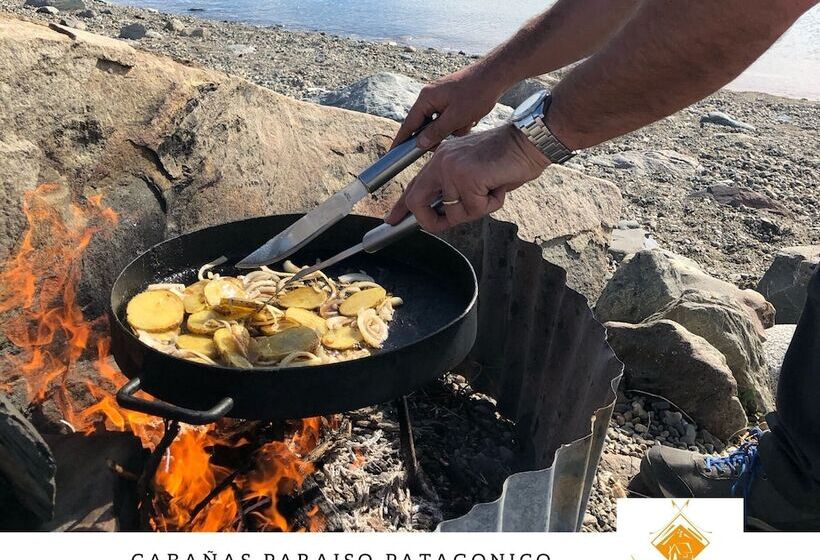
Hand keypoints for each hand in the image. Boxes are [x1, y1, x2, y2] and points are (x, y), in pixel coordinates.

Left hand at [386, 125, 550, 232]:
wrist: (528, 141)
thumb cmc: (508, 158)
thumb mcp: (474, 174)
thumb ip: (455, 190)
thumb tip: (444, 215)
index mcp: (441, 158)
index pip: (413, 185)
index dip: (401, 206)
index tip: (391, 220)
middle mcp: (441, 161)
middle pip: (417, 202)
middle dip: (430, 222)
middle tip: (441, 226)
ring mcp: (451, 168)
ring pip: (454, 213)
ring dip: (477, 209)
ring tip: (492, 190)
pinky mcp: (466, 177)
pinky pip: (475, 209)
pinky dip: (491, 204)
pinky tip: (499, 186)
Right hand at [391, 64, 508, 150]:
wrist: (495, 76)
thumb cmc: (475, 94)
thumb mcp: (455, 118)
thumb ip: (435, 132)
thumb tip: (419, 144)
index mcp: (426, 99)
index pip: (408, 124)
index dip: (401, 140)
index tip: (392, 153)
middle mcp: (430, 96)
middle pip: (425, 125)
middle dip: (440, 134)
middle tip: (451, 136)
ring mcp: (441, 97)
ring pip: (440, 123)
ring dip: (454, 128)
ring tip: (469, 121)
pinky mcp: (452, 99)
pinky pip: (450, 118)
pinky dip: (460, 122)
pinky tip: (472, 117)